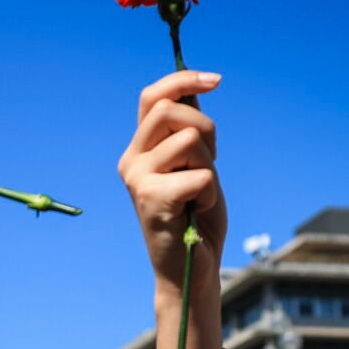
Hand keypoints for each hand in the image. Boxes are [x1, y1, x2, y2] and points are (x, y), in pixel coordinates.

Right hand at [117, 71, 227, 287]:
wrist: (188, 268)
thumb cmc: (196, 217)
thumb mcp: (195, 164)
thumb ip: (189, 131)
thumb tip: (196, 88)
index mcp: (139, 148)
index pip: (153, 97)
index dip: (184, 80)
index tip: (216, 81)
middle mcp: (131, 160)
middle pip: (170, 111)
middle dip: (205, 128)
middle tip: (212, 159)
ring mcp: (137, 179)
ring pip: (189, 140)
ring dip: (209, 165)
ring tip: (201, 193)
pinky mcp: (151, 200)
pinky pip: (200, 175)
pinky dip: (210, 193)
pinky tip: (199, 210)